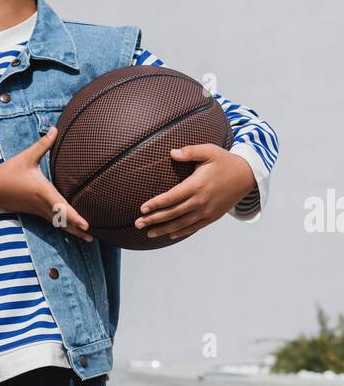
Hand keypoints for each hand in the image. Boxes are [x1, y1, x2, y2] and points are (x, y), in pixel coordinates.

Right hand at [0, 126, 93, 241]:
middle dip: (77, 230)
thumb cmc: (9, 172)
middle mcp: (42, 205)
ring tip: (88, 238)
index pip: (61, 207)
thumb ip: (44, 144)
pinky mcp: (35, 212)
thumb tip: (56, 129)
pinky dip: (63, 226)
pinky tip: (72, 229)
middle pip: (63, 221)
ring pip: (58, 224)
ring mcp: (38, 211)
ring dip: (72, 231)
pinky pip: (52, 221)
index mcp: (43, 191)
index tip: (87, 226)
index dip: (74, 217)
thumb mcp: (27, 156)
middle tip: (93, 239)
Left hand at [135, 145, 257, 240]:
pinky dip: (181, 232)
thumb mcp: (209, 151)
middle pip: (172, 213)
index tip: (142, 208)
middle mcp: (200, 201)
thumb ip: (190, 151)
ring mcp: (206, 211)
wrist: (247, 176)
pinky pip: (194, 227)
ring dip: (163, 229)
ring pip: (181, 224)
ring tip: (148, 233)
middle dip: (153, 219)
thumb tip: (171, 152)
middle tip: (137, 224)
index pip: (171, 197)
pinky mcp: (212, 217)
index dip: (156, 204)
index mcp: (197, 185)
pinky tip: (169, 235)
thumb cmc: (225, 161)